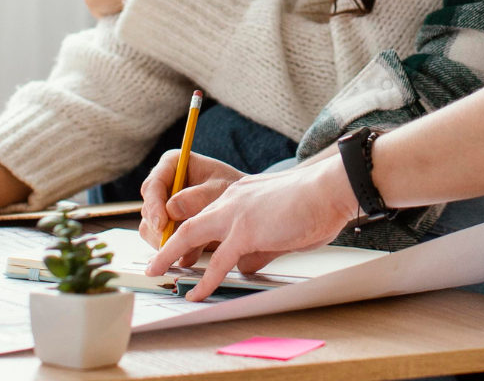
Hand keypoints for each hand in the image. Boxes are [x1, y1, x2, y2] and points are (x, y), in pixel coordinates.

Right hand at [137, 151, 244, 255]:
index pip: (152, 185)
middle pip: (148, 209)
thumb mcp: (221, 188)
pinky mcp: (165, 225)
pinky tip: (190, 255)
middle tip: (177, 243)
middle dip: (161, 229)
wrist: (242, 205)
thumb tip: (171, 209)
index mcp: (172, 164)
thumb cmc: (232, 188)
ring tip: (191, 248)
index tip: (162, 224)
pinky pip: (159, 241)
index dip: (154, 205)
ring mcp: (162, 206)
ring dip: (167, 242)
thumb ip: (198, 197)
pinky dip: (173, 251)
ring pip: (150, 228)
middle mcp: (163, 184)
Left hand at [144, 156, 359, 299]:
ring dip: (170, 256)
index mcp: (241, 194)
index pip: (207, 213)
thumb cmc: (314, 204)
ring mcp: (236, 214)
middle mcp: (232, 200)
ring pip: (190, 236)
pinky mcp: (245, 231)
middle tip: (154, 260)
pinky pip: (218, 261)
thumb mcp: (280, 224)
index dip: (190, 232)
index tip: (180, 249)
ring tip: (156, 272)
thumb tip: (247, 266)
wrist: (329, 189)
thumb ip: (260, 243)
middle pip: (188, 221)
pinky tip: (196, 294)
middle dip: (167, 241)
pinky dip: (205, 280)